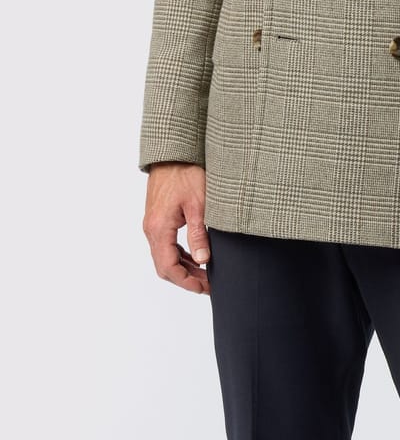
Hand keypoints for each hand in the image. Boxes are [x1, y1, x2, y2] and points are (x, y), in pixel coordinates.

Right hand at [142, 161, 210, 293]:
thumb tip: (203, 260)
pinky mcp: (158, 217)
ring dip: (183, 267)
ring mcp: (153, 223)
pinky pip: (166, 244)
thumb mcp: (198, 205)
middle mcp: (151, 228)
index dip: (186, 282)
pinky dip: (180, 254)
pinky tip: (196, 255)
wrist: (174, 151)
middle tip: (208, 284)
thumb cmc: (186, 173)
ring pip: (165, 256)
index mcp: (159, 228)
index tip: (204, 288)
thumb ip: (199, 234)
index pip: (168, 267)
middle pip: (164, 265)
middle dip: (186, 278)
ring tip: (205, 273)